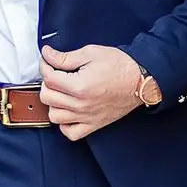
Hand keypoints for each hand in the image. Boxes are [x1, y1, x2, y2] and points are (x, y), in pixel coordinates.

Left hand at [38, 45, 159, 140]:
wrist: (141, 80)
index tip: (48, 60)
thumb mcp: (91, 53)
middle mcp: (81, 105)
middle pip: (47, 97)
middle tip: (55, 74)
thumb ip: (65, 57)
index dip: (45, 65)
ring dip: (54, 103)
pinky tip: (69, 111)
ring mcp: (87, 117)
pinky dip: (65, 124)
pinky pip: (70, 133)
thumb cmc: (120, 65)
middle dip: (47, 82)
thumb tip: (47, 54)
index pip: (49, 78)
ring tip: (62, 92)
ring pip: (54, 116)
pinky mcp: (94, 125)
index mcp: (80, 86)